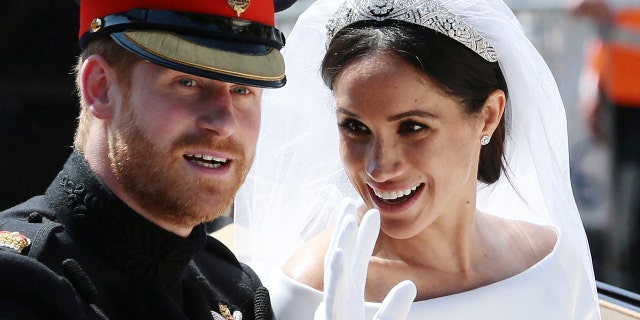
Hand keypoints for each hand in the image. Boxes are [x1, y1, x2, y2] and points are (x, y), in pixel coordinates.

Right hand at [314, 198, 416, 319]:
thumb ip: (395, 308)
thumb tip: (410, 285)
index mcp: (351, 294)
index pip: (359, 258)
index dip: (366, 235)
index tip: (373, 213)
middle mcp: (340, 295)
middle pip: (342, 254)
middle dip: (345, 228)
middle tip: (347, 200)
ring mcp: (335, 305)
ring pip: (335, 269)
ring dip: (341, 244)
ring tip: (348, 220)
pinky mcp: (331, 317)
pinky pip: (334, 294)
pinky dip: (336, 274)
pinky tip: (339, 253)